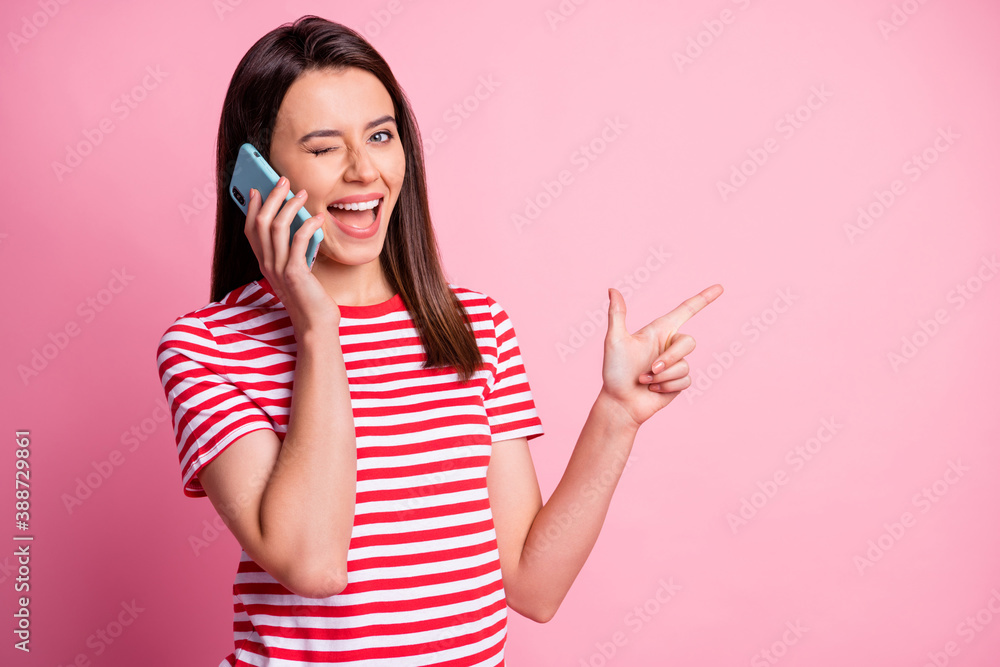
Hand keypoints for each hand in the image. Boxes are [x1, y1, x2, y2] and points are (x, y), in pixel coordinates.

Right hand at [244, 178, 338, 334]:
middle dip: (271, 197)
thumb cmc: (310, 297)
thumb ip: (294, 250)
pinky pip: (298, 241)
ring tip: (302, 193)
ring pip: (276, 227)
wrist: (316, 325)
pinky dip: (308, 225)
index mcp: (264, 263)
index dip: (250, 208)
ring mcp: (279, 269)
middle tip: (283, 181)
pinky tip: (319, 218)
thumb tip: (301, 224)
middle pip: (261, 222)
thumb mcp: (297, 270)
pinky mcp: (295, 273)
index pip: (250, 230)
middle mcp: (267, 264)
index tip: (255, 189)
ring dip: (290, 206)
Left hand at [600, 284, 723, 427]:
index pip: (686, 310)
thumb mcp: (614, 341)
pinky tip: (652, 390)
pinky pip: (685, 381)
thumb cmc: (614, 372)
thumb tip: (612, 289)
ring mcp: (676, 364)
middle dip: (670, 358)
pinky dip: (666, 387)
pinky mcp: (678, 382)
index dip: (703, 299)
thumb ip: (617, 315)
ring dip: (662, 377)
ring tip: (644, 381)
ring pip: (684, 366)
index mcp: (659, 331)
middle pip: (689, 342)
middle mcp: (670, 345)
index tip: (720, 287)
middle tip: (651, 369)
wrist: (619, 402)